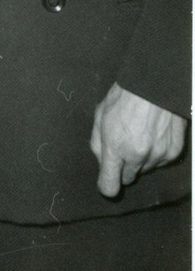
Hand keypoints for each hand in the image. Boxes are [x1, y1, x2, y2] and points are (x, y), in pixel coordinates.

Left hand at [90, 81, 187, 196]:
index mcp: (116, 147)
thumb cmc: (124, 97)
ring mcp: (158, 155)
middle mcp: (138, 156)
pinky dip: (156, 153)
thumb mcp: (100, 115)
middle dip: (124, 166)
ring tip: (141, 135)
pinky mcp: (173, 152)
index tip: (107, 179)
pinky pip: (161, 162)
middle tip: (124, 145)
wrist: (155, 85)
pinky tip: (154, 134)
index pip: (109, 185)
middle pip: (128, 178)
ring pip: (145, 170)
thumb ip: (97, 143)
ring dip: (141, 159)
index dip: (106, 185)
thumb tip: (102, 162)